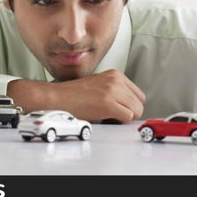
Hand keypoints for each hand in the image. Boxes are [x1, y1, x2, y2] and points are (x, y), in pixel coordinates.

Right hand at [7, 69, 145, 122]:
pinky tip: (106, 118)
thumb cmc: (75, 95)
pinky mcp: (108, 103)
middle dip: (129, 113)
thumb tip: (130, 108)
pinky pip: (127, 117)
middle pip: (139, 103)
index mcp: (115, 75)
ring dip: (124, 118)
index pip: (138, 95)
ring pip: (136, 111)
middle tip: (114, 116)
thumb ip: (116, 92)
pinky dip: (119, 122)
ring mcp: (112, 90)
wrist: (57, 97)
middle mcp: (116, 80)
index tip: (121, 111)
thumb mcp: (100, 86)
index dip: (131, 106)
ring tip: (108, 117)